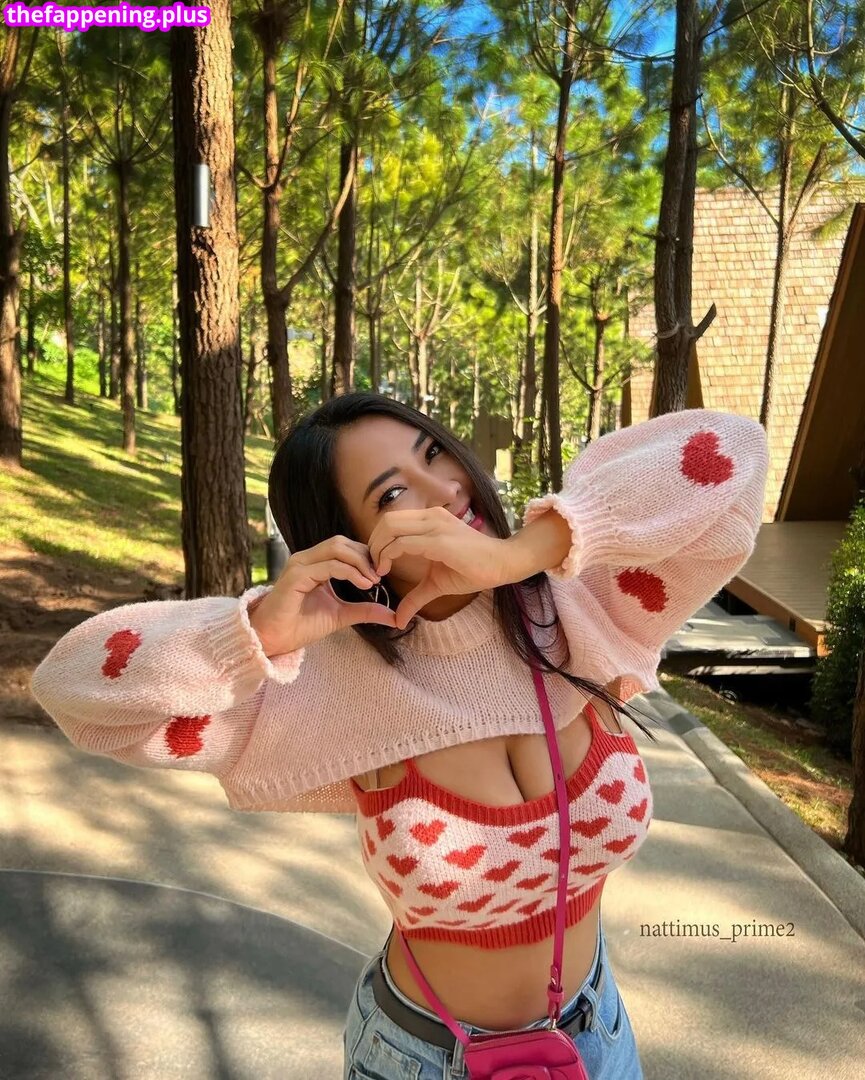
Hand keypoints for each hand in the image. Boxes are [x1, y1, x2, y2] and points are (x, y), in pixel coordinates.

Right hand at [248, 535, 397, 654]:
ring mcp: (299, 565)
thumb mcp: (341, 615)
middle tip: (380, 576)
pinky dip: (349, 572)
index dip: (365, 556)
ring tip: (373, 580)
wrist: (274, 640)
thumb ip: (365, 610)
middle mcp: (306, 559)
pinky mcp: (295, 576)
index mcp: (315, 563)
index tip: (381, 575)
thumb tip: (393, 616)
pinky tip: (363, 584)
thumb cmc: (301, 625)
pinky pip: (328, 566)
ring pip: (336, 548)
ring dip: (359, 562)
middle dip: (365, 556)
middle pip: (342, 542)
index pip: (345, 547)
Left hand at [366, 506, 511, 629]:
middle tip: (372, 568)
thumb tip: (398, 620)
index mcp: (430, 520)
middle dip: (373, 543)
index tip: (376, 565)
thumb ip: (415, 597)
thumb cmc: (473, 570)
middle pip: (386, 520)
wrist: (502, 564)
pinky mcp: (439, 540)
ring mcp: (435, 526)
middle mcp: (430, 517)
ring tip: (378, 570)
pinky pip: (402, 542)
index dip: (378, 541)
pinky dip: (387, 556)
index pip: (392, 521)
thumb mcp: (436, 583)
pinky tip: (386, 571)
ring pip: (390, 527)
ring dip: (377, 549)